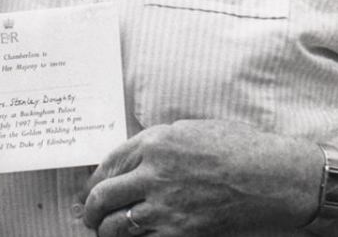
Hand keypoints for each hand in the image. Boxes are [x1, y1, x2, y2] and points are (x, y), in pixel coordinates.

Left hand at [80, 119, 322, 235]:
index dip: (94, 179)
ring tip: (103, 231)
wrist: (270, 177)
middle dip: (90, 208)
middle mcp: (153, 172)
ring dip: (105, 229)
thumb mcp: (189, 131)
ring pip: (116, 224)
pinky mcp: (179, 233)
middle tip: (88, 214)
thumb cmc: (236, 148)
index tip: (90, 188)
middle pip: (103, 194)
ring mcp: (164, 206)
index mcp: (154, 142)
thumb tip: (135, 157)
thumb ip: (157, 144)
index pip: (108, 162)